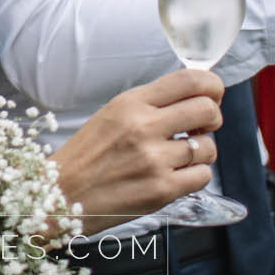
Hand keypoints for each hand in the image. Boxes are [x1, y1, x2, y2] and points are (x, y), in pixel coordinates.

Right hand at [49, 67, 222, 228]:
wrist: (61, 194)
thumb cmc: (87, 155)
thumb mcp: (112, 114)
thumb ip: (150, 104)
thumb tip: (192, 99)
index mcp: (131, 103)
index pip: (188, 80)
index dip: (212, 85)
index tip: (213, 94)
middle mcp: (144, 127)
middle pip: (207, 109)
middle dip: (213, 117)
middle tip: (202, 127)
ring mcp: (154, 160)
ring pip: (208, 147)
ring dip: (202, 151)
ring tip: (182, 155)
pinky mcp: (161, 190)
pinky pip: (202, 176)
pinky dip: (196, 175)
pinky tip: (177, 175)